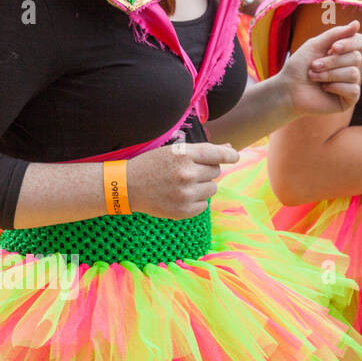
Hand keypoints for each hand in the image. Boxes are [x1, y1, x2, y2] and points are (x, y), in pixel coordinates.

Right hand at [125, 141, 239, 219]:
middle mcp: (187, 174)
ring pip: (212, 189)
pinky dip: (196, 200)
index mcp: (183, 155)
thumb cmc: (150, 165)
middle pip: (215, 172)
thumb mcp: (172, 152)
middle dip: (205, 171)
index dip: (230, 155)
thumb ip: (201, 151)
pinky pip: (204, 204)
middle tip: (187, 172)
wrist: (127, 187)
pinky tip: (179, 196)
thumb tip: (230, 150)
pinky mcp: (184, 210)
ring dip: (202, 186)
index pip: (217, 154)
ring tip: (183, 185)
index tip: (234, 156)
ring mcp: (186, 194)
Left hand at [277, 20, 361, 116]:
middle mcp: (349, 65)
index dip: (350, 43)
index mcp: (342, 51)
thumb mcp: (314, 46)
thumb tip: (357, 23)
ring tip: (313, 77)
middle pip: (356, 57)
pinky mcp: (349, 98)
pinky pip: (353, 89)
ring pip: (353, 73)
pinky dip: (335, 87)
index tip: (333, 47)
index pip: (360, 41)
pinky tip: (324, 89)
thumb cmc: (298, 67)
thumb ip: (335, 34)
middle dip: (331, 61)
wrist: (287, 89)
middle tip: (313, 66)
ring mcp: (350, 82)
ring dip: (328, 75)